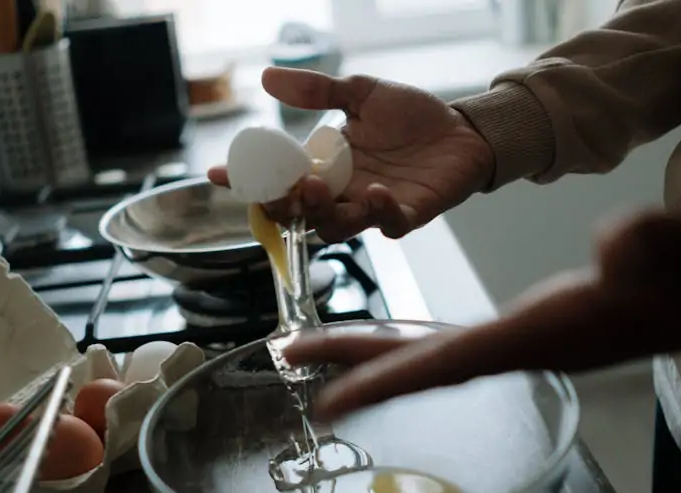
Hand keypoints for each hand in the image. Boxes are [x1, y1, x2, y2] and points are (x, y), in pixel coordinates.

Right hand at [208, 67, 494, 242]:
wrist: (462, 129)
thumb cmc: (411, 116)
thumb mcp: (360, 93)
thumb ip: (317, 92)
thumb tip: (267, 77)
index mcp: (325, 166)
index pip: (277, 179)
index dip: (247, 181)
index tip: (218, 173)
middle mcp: (343, 192)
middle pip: (299, 214)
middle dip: (284, 204)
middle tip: (283, 185)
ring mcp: (373, 207)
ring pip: (335, 226)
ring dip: (323, 211)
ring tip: (318, 186)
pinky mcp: (408, 214)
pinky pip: (388, 224)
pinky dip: (379, 212)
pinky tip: (375, 192)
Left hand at [285, 177, 680, 417]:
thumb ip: (669, 245)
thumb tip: (621, 246)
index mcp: (570, 332)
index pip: (466, 360)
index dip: (396, 381)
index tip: (331, 400)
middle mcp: (549, 341)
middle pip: (438, 363)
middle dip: (365, 367)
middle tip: (291, 360)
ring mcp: (553, 329)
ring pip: (451, 351)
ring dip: (386, 352)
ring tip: (321, 348)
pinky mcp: (559, 313)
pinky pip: (474, 336)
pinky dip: (427, 337)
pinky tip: (405, 336)